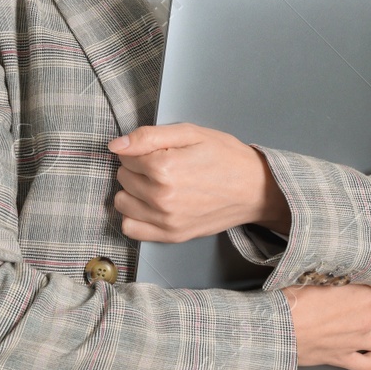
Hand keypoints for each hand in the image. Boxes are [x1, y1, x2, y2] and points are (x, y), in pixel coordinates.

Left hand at [106, 123, 288, 242]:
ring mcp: (166, 221)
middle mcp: (161, 198)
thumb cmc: (225, 157)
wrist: (255, 189)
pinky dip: (135, 215)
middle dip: (137, 168)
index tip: (160, 150)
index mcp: (164, 168)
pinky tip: (150, 205)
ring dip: (133, 191)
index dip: (140, 149)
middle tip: (163, 165)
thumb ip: (148, 136)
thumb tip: (116, 145)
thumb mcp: (190, 133)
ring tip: (156, 185)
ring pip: (122, 202)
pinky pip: (131, 228)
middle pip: (123, 177)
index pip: (125, 155)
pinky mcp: (171, 236)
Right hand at [280, 283, 370, 369]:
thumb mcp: (317, 276)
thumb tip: (343, 269)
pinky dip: (370, 358)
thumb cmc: (293, 300)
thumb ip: (338, 275)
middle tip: (370, 307)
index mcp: (363, 295)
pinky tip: (363, 350)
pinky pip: (369, 363)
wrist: (278, 327)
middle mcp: (365, 319)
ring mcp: (357, 341)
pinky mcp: (344, 359)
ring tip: (368, 328)